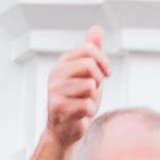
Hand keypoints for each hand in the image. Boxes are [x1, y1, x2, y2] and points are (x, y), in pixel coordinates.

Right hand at [44, 28, 108, 148]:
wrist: (64, 131)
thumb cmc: (77, 101)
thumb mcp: (88, 73)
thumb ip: (92, 51)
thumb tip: (97, 28)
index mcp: (62, 64)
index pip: (89, 50)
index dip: (104, 62)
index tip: (105, 74)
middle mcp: (55, 75)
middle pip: (90, 65)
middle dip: (98, 80)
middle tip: (93, 91)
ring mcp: (55, 91)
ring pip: (90, 86)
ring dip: (94, 98)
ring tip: (83, 103)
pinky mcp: (58, 108)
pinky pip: (88, 105)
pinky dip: (89, 112)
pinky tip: (80, 115)